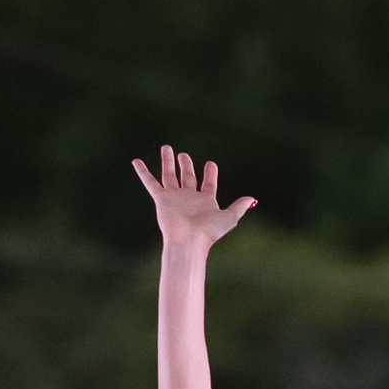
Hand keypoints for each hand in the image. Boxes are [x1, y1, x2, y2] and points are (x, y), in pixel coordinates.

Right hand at [131, 145, 255, 252]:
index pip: (208, 183)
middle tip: (183, 155)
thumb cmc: (209, 232)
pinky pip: (151, 182)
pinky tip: (136, 161)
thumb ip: (239, 207)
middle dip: (185, 165)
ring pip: (170, 174)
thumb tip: (252, 199)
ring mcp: (174, 197)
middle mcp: (189, 197)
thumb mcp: (229, 217)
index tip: (210, 164)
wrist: (189, 240)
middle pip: (187, 176)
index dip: (210, 173)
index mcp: (205, 201)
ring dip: (168, 161)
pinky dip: (143, 172)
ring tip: (166, 147)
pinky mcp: (161, 199)